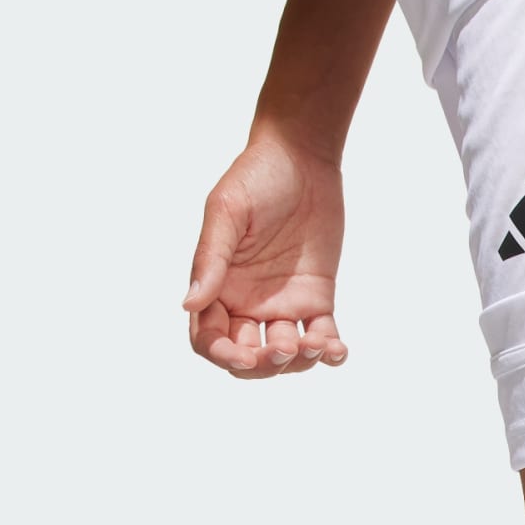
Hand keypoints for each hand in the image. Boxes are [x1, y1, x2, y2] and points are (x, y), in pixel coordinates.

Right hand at [183, 132, 350, 377]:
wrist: (302, 159)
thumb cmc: (255, 177)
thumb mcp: (226, 213)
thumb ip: (210, 260)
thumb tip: (188, 305)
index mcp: (217, 286)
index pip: (209, 339)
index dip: (222, 354)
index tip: (243, 353)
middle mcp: (246, 301)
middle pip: (248, 356)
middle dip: (263, 364)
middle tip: (283, 348)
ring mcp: (282, 302)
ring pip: (286, 355)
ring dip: (299, 361)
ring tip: (315, 343)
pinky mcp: (316, 297)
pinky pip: (322, 337)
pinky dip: (330, 352)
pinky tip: (337, 349)